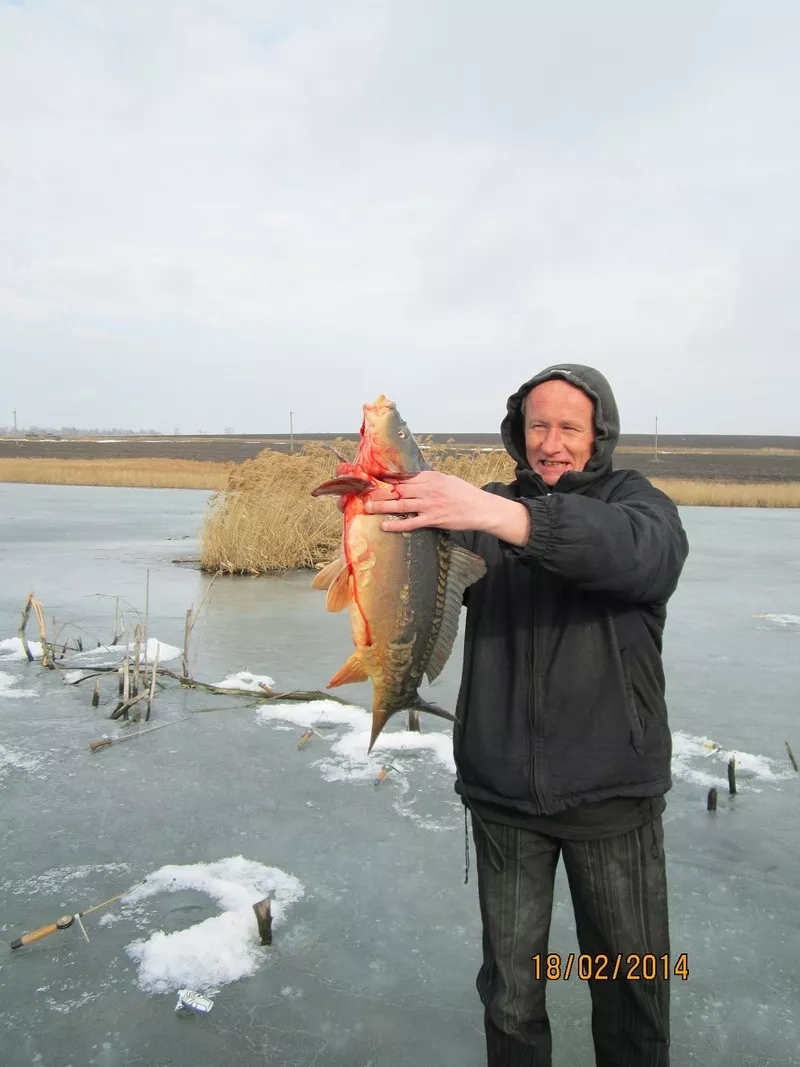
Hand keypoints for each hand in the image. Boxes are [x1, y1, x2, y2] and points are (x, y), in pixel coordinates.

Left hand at [363, 471, 490, 531]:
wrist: (481, 508)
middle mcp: (428, 489)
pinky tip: (385, 526)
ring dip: (383, 506)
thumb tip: (412, 480)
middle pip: (398, 490)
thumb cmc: (465, 493)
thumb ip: (428, 480)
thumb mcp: (446, 480)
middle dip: (379, 492)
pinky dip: (397, 525)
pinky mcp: (433, 519)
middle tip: (364, 495)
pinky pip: (411, 523)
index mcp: (430, 477)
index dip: (386, 478)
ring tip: (369, 508)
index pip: (403, 477)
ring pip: (401, 505)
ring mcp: (430, 504)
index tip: (372, 479)